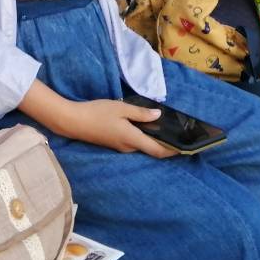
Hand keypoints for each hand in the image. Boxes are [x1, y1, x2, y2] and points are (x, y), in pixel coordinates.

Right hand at [54, 99, 178, 157]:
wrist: (74, 121)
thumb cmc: (98, 113)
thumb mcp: (121, 108)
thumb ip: (141, 113)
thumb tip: (159, 116)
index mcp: (133, 139)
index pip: (158, 151)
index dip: (173, 151)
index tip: (186, 147)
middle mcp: (129, 147)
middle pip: (151, 149)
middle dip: (164, 143)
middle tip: (176, 130)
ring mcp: (120, 147)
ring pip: (142, 145)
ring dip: (153, 139)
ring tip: (162, 125)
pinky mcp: (114, 144)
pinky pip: (133, 143)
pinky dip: (142, 137)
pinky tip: (143, 125)